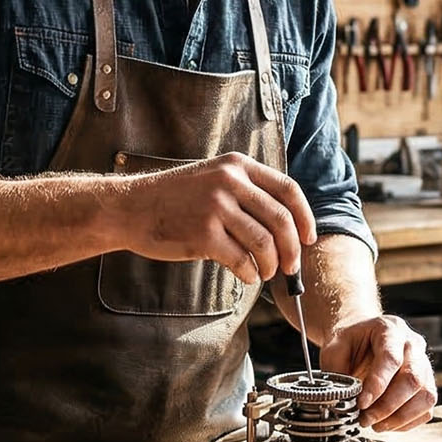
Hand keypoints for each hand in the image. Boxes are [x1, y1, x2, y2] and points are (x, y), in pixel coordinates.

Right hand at [115, 152, 315, 285]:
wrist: (132, 208)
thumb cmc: (174, 199)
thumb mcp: (212, 178)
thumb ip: (245, 192)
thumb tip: (284, 226)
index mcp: (237, 166)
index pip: (288, 190)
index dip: (305, 217)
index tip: (309, 238)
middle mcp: (230, 182)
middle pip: (281, 219)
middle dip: (293, 249)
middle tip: (292, 266)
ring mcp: (216, 207)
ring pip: (264, 243)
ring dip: (272, 265)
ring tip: (266, 273)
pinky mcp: (204, 234)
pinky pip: (241, 259)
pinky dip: (250, 273)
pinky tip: (247, 276)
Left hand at [322, 316, 434, 430]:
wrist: (362, 337)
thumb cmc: (350, 342)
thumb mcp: (335, 348)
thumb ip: (337, 371)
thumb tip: (340, 401)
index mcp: (391, 330)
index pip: (391, 359)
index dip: (377, 385)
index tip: (361, 403)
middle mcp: (413, 345)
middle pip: (413, 379)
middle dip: (387, 406)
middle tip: (365, 419)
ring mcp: (424, 365)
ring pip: (425, 396)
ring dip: (399, 417)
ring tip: (375, 424)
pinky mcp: (427, 384)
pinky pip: (426, 408)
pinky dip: (407, 422)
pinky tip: (386, 423)